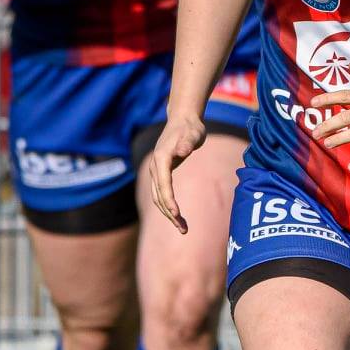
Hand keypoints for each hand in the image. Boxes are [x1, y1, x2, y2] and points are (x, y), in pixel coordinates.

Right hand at [145, 114, 206, 233]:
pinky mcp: (161, 174)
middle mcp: (155, 166)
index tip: (177, 214)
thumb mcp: (193, 133)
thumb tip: (182, 151)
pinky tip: (178, 217)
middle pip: (159, 195)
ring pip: (158, 198)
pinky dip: (169, 207)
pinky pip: (162, 194)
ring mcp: (156, 171)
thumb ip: (188, 142)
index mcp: (161, 158)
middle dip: (170, 213)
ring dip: (168, 214)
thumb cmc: (190, 127)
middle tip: (183, 229)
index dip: (169, 200)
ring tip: (183, 229)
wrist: (183, 120)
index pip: (163, 183)